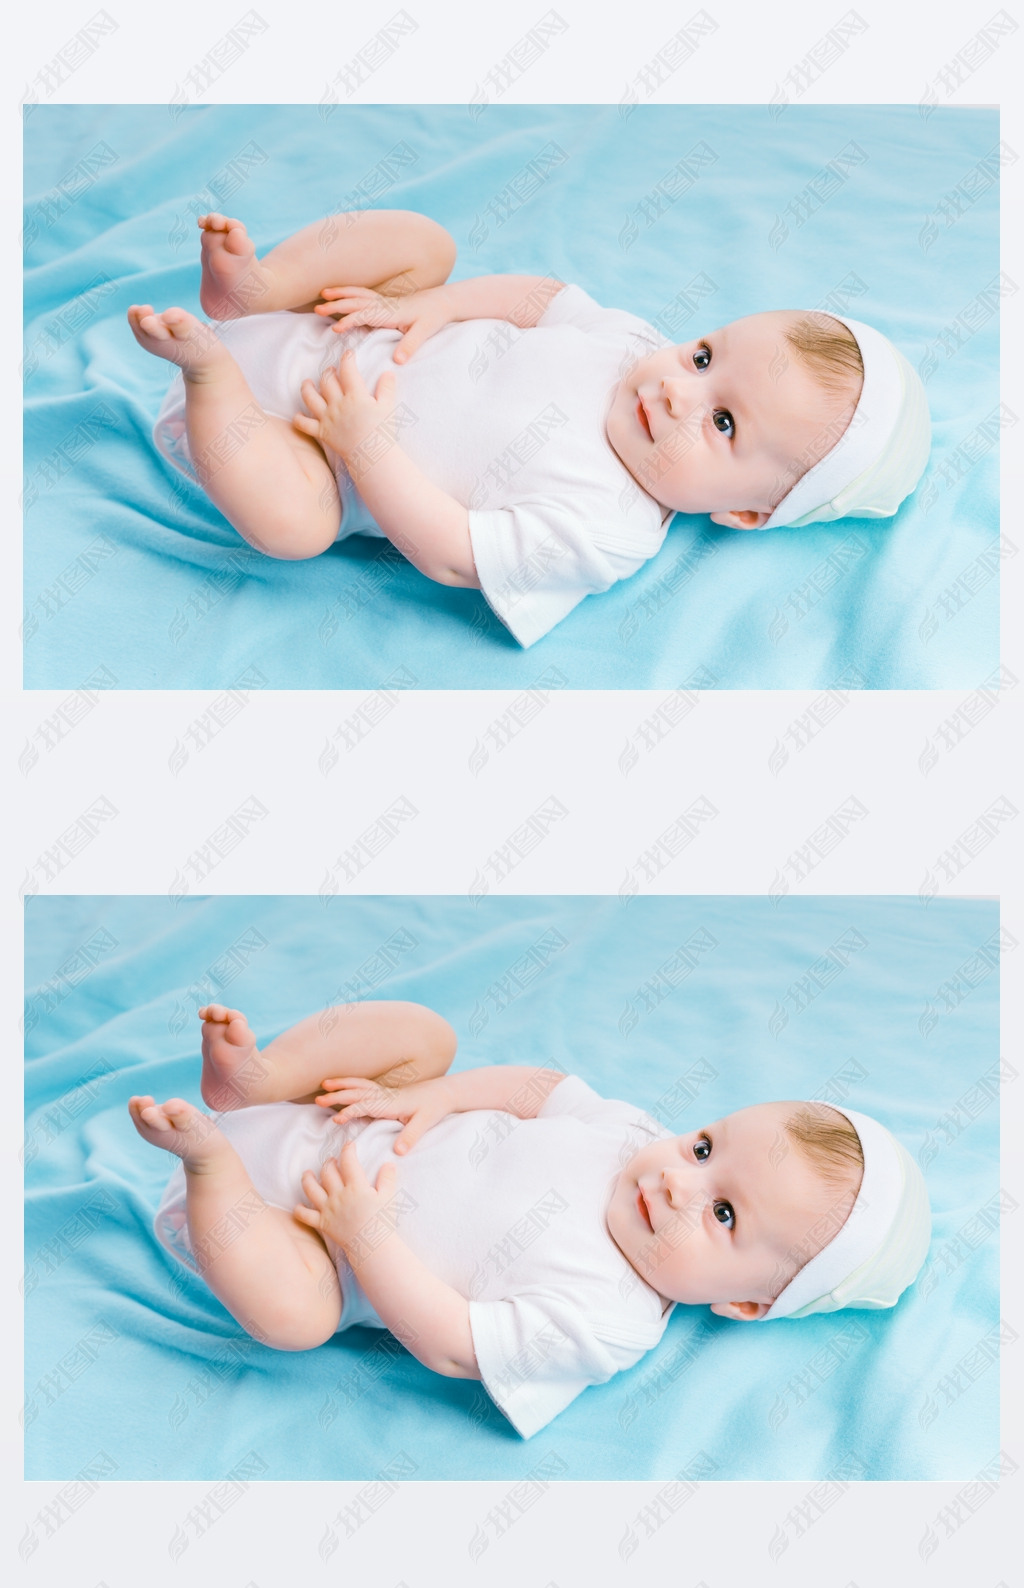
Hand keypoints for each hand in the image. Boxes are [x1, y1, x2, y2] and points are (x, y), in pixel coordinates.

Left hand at [293, 350, 395, 463]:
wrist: (373, 455)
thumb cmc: (382, 432)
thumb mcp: (388, 407)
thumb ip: (387, 388)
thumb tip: (388, 373)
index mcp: (355, 396)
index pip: (348, 370)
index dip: (347, 359)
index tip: (348, 355)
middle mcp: (338, 404)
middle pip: (327, 381)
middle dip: (328, 372)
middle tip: (331, 371)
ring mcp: (327, 418)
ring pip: (310, 397)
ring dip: (307, 388)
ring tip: (307, 383)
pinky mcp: (322, 432)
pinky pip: (304, 424)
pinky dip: (298, 418)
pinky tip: (299, 414)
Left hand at [294, 1141, 398, 1257]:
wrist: (372, 1245)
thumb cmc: (382, 1221)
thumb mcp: (388, 1197)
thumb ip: (387, 1179)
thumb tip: (389, 1164)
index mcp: (355, 1186)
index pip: (348, 1161)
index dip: (348, 1150)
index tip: (349, 1145)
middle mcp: (339, 1195)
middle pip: (328, 1172)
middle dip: (329, 1163)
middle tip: (332, 1161)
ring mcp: (328, 1209)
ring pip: (312, 1189)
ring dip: (308, 1179)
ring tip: (307, 1174)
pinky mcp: (323, 1223)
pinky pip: (305, 1216)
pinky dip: (299, 1210)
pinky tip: (298, 1205)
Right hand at [313, 284, 454, 362]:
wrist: (442, 302)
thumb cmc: (433, 317)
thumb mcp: (424, 332)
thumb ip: (410, 345)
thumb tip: (398, 361)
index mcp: (391, 312)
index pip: (366, 315)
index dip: (350, 321)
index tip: (336, 328)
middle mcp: (384, 304)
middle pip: (356, 302)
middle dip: (337, 305)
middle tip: (318, 309)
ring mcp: (383, 301)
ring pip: (357, 294)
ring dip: (340, 293)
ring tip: (323, 294)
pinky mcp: (384, 301)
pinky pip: (362, 295)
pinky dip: (349, 292)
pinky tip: (340, 294)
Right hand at [314, 1074, 454, 1153]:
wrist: (443, 1092)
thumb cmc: (433, 1107)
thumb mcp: (425, 1123)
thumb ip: (411, 1136)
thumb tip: (398, 1152)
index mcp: (392, 1103)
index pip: (366, 1106)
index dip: (351, 1112)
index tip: (336, 1119)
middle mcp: (385, 1095)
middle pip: (357, 1093)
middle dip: (337, 1095)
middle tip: (318, 1100)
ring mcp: (385, 1092)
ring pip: (359, 1085)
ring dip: (342, 1084)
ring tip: (324, 1083)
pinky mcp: (386, 1093)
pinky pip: (364, 1086)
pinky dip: (350, 1083)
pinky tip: (342, 1085)